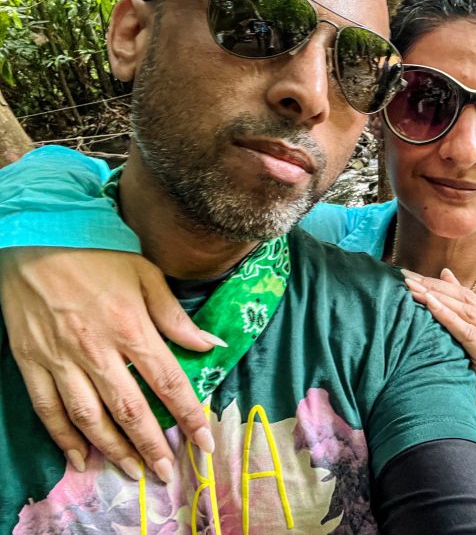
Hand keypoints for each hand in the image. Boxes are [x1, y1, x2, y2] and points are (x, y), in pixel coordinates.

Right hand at [0, 247, 219, 481]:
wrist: (37, 238)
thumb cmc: (98, 253)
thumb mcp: (146, 275)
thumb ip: (176, 317)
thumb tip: (211, 345)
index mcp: (130, 327)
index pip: (168, 382)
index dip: (188, 415)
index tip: (204, 441)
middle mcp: (96, 349)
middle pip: (129, 409)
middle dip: (151, 446)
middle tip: (167, 473)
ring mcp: (60, 359)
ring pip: (89, 417)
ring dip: (113, 450)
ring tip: (133, 473)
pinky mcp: (30, 362)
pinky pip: (48, 410)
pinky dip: (64, 439)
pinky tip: (82, 459)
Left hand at [402, 267, 475, 479]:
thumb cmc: (465, 379)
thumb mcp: (461, 339)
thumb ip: (459, 308)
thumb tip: (446, 272)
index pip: (467, 296)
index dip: (438, 283)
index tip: (410, 275)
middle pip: (466, 301)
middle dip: (433, 287)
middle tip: (405, 278)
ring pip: (467, 313)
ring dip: (436, 298)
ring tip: (412, 289)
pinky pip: (469, 333)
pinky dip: (447, 318)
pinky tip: (428, 306)